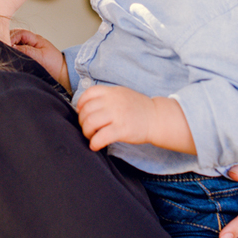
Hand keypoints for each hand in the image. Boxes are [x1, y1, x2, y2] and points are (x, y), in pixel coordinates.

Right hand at [10, 29, 69, 90]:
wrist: (61, 73)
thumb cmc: (54, 65)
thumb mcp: (40, 57)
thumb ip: (26, 51)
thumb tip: (12, 47)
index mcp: (36, 39)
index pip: (20, 33)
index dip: (12, 37)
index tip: (6, 45)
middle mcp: (31, 41)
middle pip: (15, 35)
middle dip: (8, 40)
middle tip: (2, 48)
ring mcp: (29, 47)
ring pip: (15, 42)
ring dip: (9, 46)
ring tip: (5, 53)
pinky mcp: (28, 54)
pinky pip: (17, 50)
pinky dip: (12, 52)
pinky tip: (9, 57)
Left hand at [76, 85, 194, 153]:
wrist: (157, 118)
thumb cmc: (138, 108)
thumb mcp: (122, 94)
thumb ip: (106, 98)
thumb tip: (86, 107)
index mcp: (112, 92)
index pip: (88, 94)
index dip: (80, 104)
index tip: (81, 112)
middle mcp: (112, 101)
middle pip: (86, 111)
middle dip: (82, 122)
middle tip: (87, 128)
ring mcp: (117, 115)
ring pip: (90, 123)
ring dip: (86, 132)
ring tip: (91, 137)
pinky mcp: (121, 129)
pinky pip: (100, 137)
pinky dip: (94, 143)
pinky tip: (95, 145)